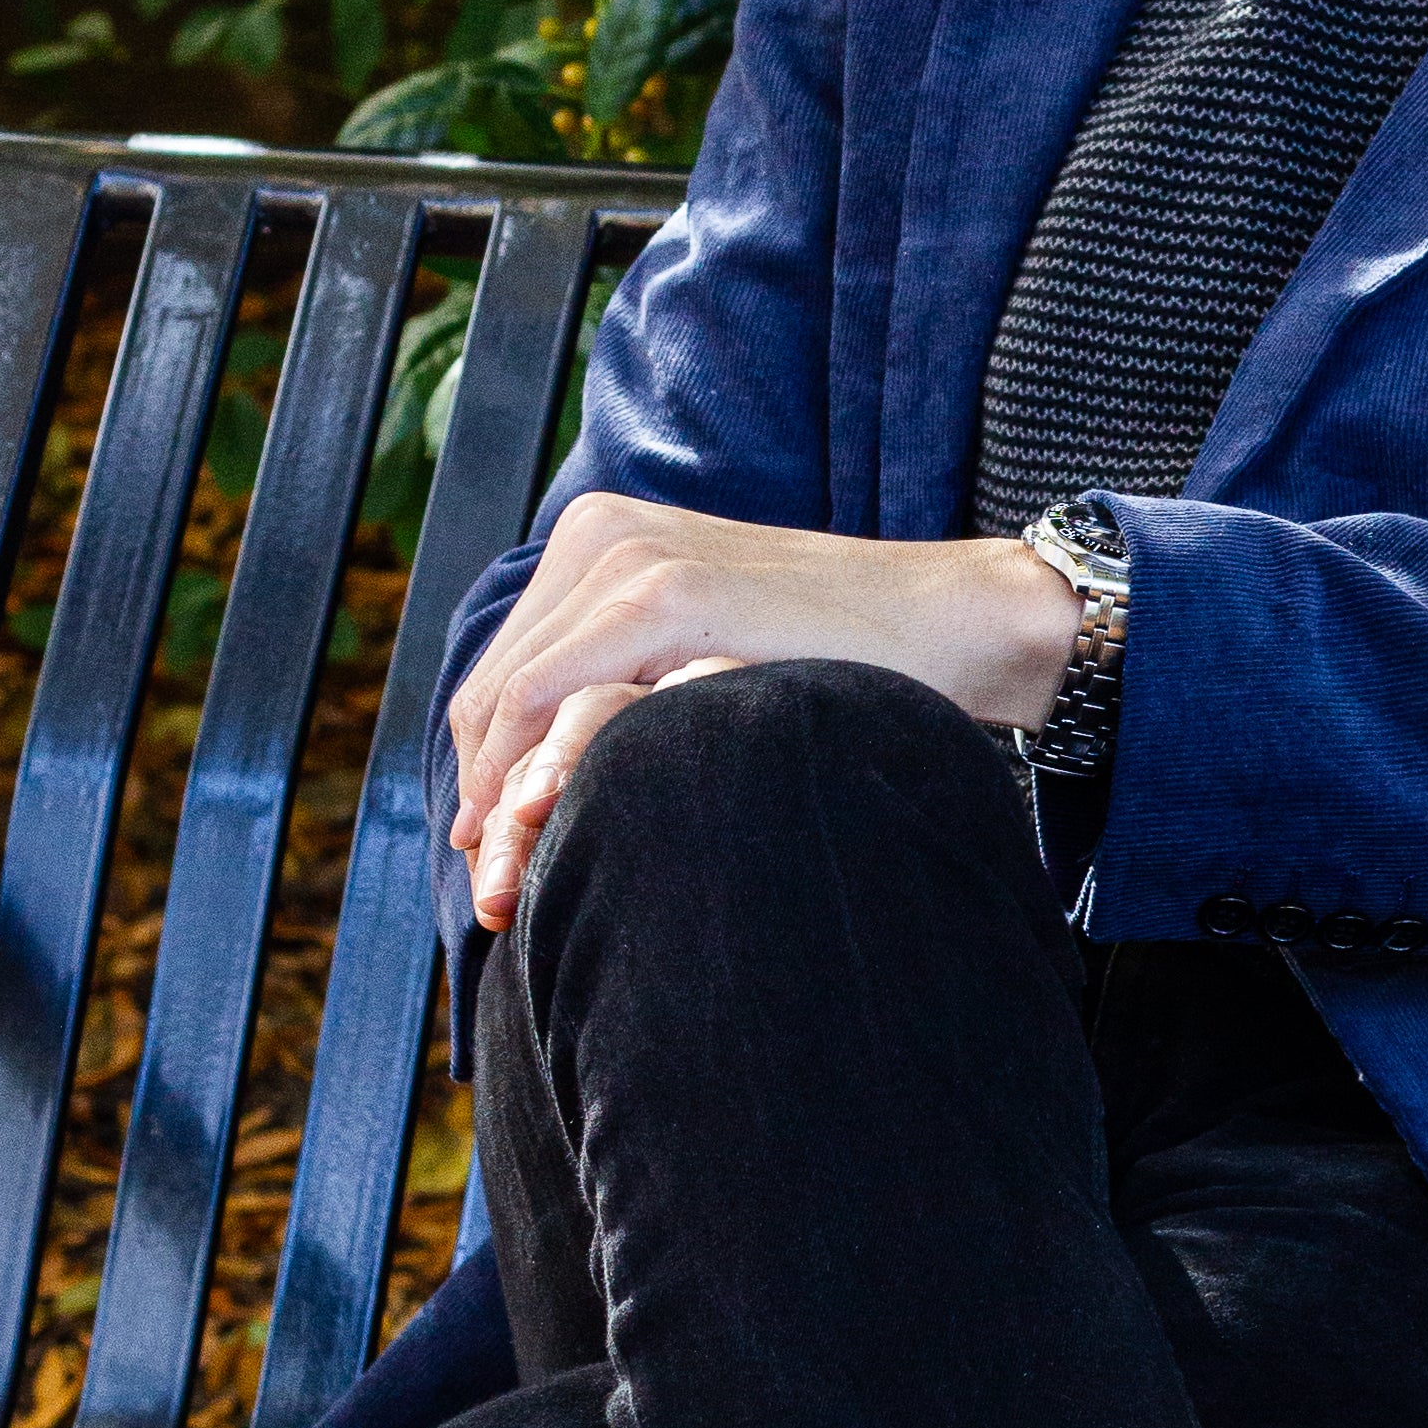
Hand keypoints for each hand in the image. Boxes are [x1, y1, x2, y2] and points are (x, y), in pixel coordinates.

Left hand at [445, 495, 1081, 919]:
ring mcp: (627, 557)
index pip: (504, 672)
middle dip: (480, 797)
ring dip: (495, 799)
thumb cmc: (840, 659)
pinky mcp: (661, 593)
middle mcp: (599, 534)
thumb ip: (628, 682)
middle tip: (491, 892)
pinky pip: (544, 694)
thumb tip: (536, 786)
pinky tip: (539, 834)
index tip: (489, 857)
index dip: (483, 771)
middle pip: (489, 689)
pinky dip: (523, 773)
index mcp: (603, 539)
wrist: (947, 621)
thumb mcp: (706, 654)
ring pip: (502, 699)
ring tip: (511, 885)